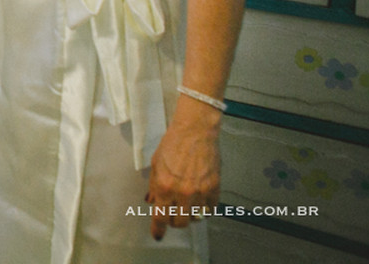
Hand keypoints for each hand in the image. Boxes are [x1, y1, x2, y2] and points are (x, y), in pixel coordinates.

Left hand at [146, 101, 222, 239]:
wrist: (195, 132)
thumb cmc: (173, 144)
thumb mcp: (156, 165)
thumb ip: (155, 186)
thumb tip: (153, 201)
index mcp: (165, 187)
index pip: (161, 217)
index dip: (158, 229)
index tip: (157, 235)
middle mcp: (184, 193)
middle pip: (180, 222)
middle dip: (174, 221)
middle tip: (173, 214)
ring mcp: (201, 192)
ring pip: (196, 218)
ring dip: (190, 215)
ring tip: (186, 205)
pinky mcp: (215, 188)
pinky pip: (210, 209)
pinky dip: (204, 209)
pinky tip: (199, 201)